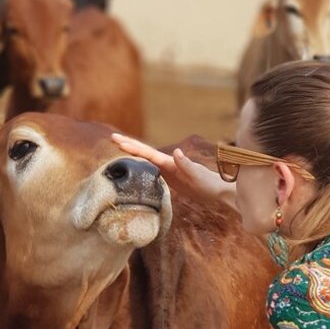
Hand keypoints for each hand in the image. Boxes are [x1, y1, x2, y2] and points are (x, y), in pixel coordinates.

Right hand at [111, 134, 235, 207]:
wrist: (217, 190)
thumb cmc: (208, 184)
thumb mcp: (197, 176)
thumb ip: (187, 165)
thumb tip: (176, 152)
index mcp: (170, 163)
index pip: (148, 153)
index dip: (133, 147)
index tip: (118, 140)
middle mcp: (168, 164)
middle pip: (144, 153)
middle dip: (129, 145)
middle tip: (112, 138)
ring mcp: (168, 171)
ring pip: (146, 161)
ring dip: (133, 154)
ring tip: (119, 149)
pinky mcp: (170, 179)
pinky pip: (152, 171)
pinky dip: (142, 167)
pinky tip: (136, 169)